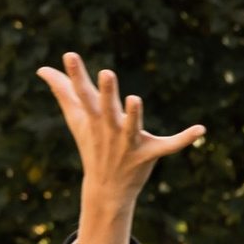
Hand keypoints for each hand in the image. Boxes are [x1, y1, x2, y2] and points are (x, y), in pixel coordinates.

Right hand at [40, 50, 203, 243]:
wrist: (106, 188)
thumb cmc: (92, 146)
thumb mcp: (77, 119)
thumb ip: (63, 91)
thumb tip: (42, 68)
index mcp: (93, 119)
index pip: (82, 94)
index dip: (75, 75)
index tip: (69, 55)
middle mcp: (109, 130)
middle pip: (106, 109)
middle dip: (106, 92)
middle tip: (106, 73)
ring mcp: (128, 144)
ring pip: (131, 127)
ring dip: (133, 115)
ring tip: (134, 98)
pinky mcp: (149, 154)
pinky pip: (169, 146)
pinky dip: (185, 139)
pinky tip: (201, 129)